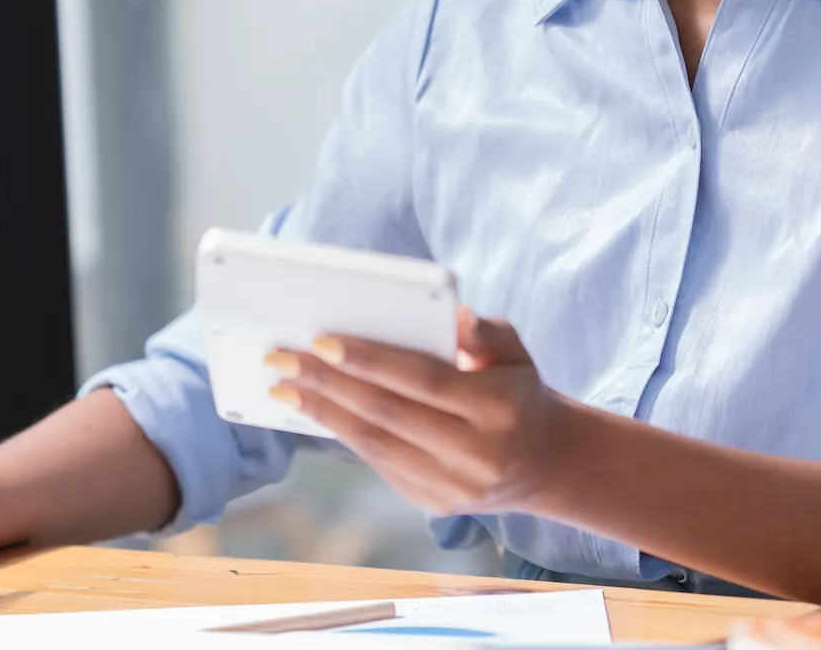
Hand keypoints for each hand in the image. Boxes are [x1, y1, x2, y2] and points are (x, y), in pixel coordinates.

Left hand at [267, 310, 567, 516]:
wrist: (541, 462)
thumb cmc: (515, 390)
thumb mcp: (514, 352)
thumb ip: (484, 332)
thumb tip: (452, 316)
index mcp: (498, 409)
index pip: (424, 380)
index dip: (370, 360)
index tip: (320, 340)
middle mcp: (476, 454)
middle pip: (387, 413)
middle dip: (326, 383)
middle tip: (279, 357)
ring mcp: (453, 487)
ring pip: (374, 444)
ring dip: (321, 412)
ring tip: (281, 385)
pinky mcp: (433, 504)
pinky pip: (378, 463)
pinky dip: (342, 433)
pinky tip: (313, 409)